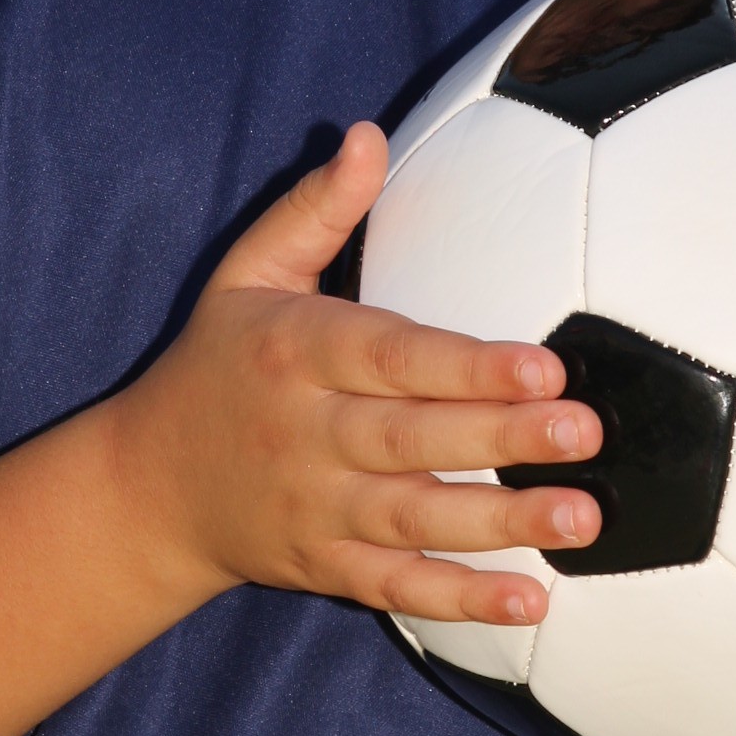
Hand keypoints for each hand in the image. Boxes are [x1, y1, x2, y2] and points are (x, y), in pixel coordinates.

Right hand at [106, 122, 603, 628]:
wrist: (148, 486)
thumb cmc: (220, 359)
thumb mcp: (248, 272)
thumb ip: (315, 208)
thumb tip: (369, 135)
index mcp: (294, 351)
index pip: (389, 357)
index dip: (467, 365)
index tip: (545, 364)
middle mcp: (303, 434)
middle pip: (410, 440)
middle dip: (501, 439)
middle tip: (586, 431)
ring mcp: (314, 510)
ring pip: (413, 521)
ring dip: (502, 523)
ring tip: (583, 515)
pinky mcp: (324, 569)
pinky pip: (396, 589)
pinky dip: (461, 600)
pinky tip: (530, 600)